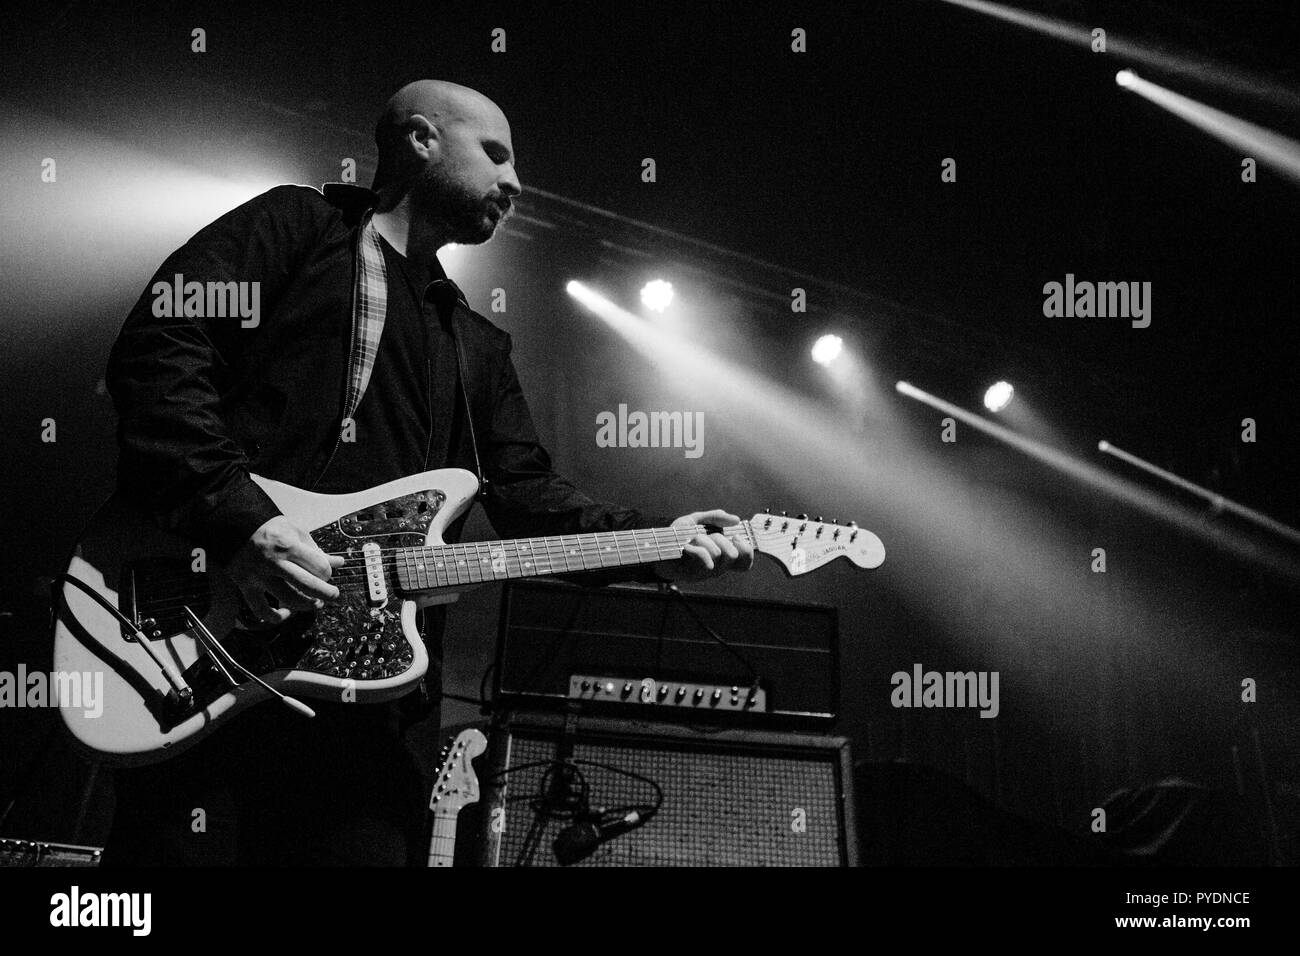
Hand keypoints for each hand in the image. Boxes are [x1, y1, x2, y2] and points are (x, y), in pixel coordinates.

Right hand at [226, 515, 344, 624]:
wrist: (234, 527)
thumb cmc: (269, 529)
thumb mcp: (295, 531)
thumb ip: (316, 549)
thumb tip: (339, 562)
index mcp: (288, 545)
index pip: (318, 567)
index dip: (328, 572)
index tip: (327, 572)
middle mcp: (273, 562)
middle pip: (307, 585)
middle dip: (326, 593)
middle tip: (333, 595)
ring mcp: (258, 576)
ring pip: (288, 599)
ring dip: (306, 605)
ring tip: (315, 603)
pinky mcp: (245, 586)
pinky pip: (261, 610)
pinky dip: (275, 617)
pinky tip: (286, 614)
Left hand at [652, 509, 754, 582]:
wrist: (653, 547)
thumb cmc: (676, 536)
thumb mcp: (696, 521)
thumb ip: (715, 517)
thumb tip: (736, 520)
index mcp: (720, 557)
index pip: (744, 563)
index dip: (747, 551)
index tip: (737, 537)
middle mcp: (716, 567)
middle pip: (732, 555)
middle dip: (720, 539)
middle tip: (707, 536)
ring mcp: (705, 573)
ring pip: (718, 554)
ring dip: (704, 540)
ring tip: (692, 539)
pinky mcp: (693, 574)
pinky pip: (705, 559)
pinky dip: (697, 548)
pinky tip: (686, 546)